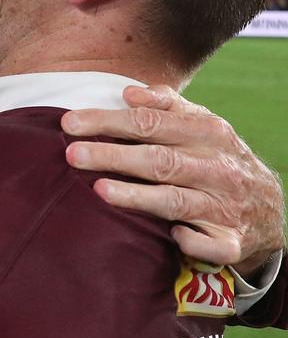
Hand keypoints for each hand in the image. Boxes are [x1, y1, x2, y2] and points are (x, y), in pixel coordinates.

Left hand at [61, 84, 285, 276]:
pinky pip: (209, 243)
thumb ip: (166, 105)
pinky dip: (191, 240)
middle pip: (157, 159)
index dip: (108, 121)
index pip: (149, 122)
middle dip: (112, 155)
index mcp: (207, 132)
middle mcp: (215, 166)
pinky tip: (171, 236)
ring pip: (175, 200)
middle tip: (72, 154)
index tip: (69, 122)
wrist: (268, 206)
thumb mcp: (201, 124)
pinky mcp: (231, 240)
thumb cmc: (215, 157)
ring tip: (99, 190)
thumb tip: (129, 93)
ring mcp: (223, 205)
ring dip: (137, 196)